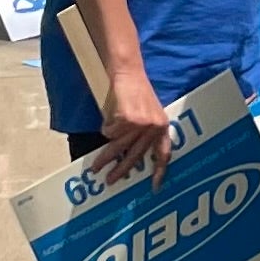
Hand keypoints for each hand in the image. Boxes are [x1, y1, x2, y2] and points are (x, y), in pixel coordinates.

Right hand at [90, 69, 174, 187]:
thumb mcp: (150, 113)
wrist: (128, 73)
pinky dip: (105, 127)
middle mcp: (153, 128)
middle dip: (121, 170)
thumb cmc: (137, 93)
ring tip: (95, 168)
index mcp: (162, 127)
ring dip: (105, 158)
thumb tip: (132, 156)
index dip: (160, 171)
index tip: (155, 187)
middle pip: (135, 156)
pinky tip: (109, 118)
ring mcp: (140, 124)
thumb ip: (146, 132)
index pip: (164, 154)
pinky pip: (109, 132)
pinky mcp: (126, 120)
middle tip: (110, 181)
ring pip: (118, 147)